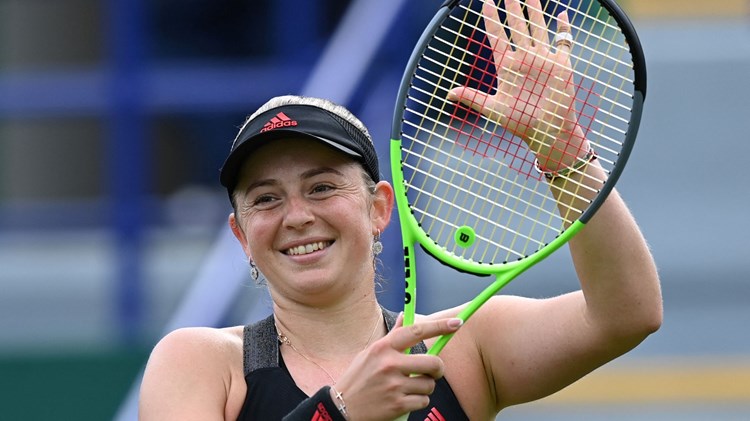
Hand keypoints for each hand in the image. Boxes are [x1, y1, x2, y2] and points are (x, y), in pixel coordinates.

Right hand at [333, 315, 461, 420]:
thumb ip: (391, 337)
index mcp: (383, 347)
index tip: (456, 323)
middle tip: (433, 371)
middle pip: (432, 362)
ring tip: (408, 389)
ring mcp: (394, 385)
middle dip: (438, 369)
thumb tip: (404, 316)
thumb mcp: (370, 353)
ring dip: (424, 388)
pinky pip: (423, 401)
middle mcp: (389, 364)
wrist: (342, 409)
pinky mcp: (397, 405)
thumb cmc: (358, 379)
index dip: (439, 326)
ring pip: (429, 384)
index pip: (416, 331)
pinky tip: (403, 400)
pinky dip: (418, 402)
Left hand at [448, 0, 587, 170]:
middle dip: (513, 7)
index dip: (491, 18)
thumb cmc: (520, 123)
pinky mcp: (561, 64)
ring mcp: (543, 59)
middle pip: (517, 26)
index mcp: (507, 66)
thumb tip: (449, 94)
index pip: (497, 36)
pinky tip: (562, 12)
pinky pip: (563, 42)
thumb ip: (472, 98)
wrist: (547, 132)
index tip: (485, 1)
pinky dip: (563, 28)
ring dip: (535, 10)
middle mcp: (524, 59)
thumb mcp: (493, 109)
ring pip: (538, 28)